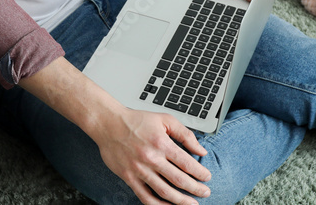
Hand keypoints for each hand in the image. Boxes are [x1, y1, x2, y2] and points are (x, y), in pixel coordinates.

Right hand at [91, 107, 210, 204]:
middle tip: (205, 192)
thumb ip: (185, 134)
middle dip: (196, 189)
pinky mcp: (129, 177)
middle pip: (179, 180)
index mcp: (162, 143)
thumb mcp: (164, 119)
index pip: (187, 164)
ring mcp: (139, 170)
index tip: (207, 177)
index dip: (200, 173)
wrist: (108, 124)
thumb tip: (201, 150)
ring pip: (164, 192)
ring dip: (181, 201)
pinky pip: (145, 196)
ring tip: (192, 204)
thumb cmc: (136, 120)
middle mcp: (151, 158)